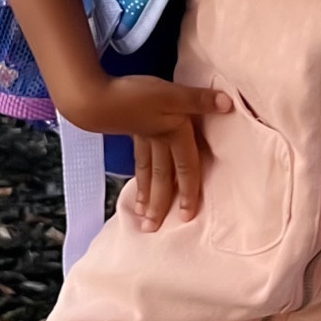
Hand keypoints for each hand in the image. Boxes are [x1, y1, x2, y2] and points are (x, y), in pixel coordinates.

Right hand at [80, 76, 232, 231]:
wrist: (93, 97)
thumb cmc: (134, 96)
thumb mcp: (173, 93)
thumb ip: (199, 100)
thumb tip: (227, 104)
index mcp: (173, 136)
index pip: (186, 169)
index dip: (188, 192)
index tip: (186, 216)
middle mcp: (158, 142)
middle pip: (162, 177)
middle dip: (159, 203)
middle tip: (153, 227)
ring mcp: (141, 137)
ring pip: (147, 170)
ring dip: (145, 192)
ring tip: (141, 212)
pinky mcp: (130, 130)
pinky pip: (138, 158)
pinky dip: (138, 173)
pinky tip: (137, 178)